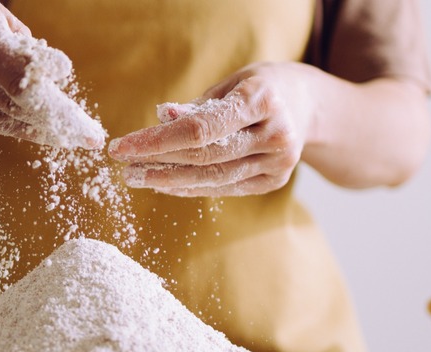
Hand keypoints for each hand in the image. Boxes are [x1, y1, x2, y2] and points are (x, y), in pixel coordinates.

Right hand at [0, 0, 102, 148]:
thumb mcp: (1, 18)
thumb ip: (28, 50)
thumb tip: (56, 81)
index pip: (16, 72)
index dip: (49, 96)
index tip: (78, 117)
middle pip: (10, 102)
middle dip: (52, 121)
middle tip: (85, 135)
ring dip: (33, 130)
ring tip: (62, 137)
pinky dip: (5, 125)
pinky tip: (27, 126)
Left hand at [108, 62, 316, 195]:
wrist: (308, 106)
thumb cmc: (260, 88)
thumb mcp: (230, 84)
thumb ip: (197, 106)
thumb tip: (161, 118)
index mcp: (263, 99)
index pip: (200, 128)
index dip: (157, 141)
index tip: (122, 146)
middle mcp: (275, 134)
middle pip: (204, 156)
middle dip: (157, 162)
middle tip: (124, 166)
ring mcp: (278, 162)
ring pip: (213, 178)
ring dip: (169, 180)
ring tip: (138, 177)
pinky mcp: (274, 181)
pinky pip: (224, 188)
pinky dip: (191, 187)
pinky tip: (165, 184)